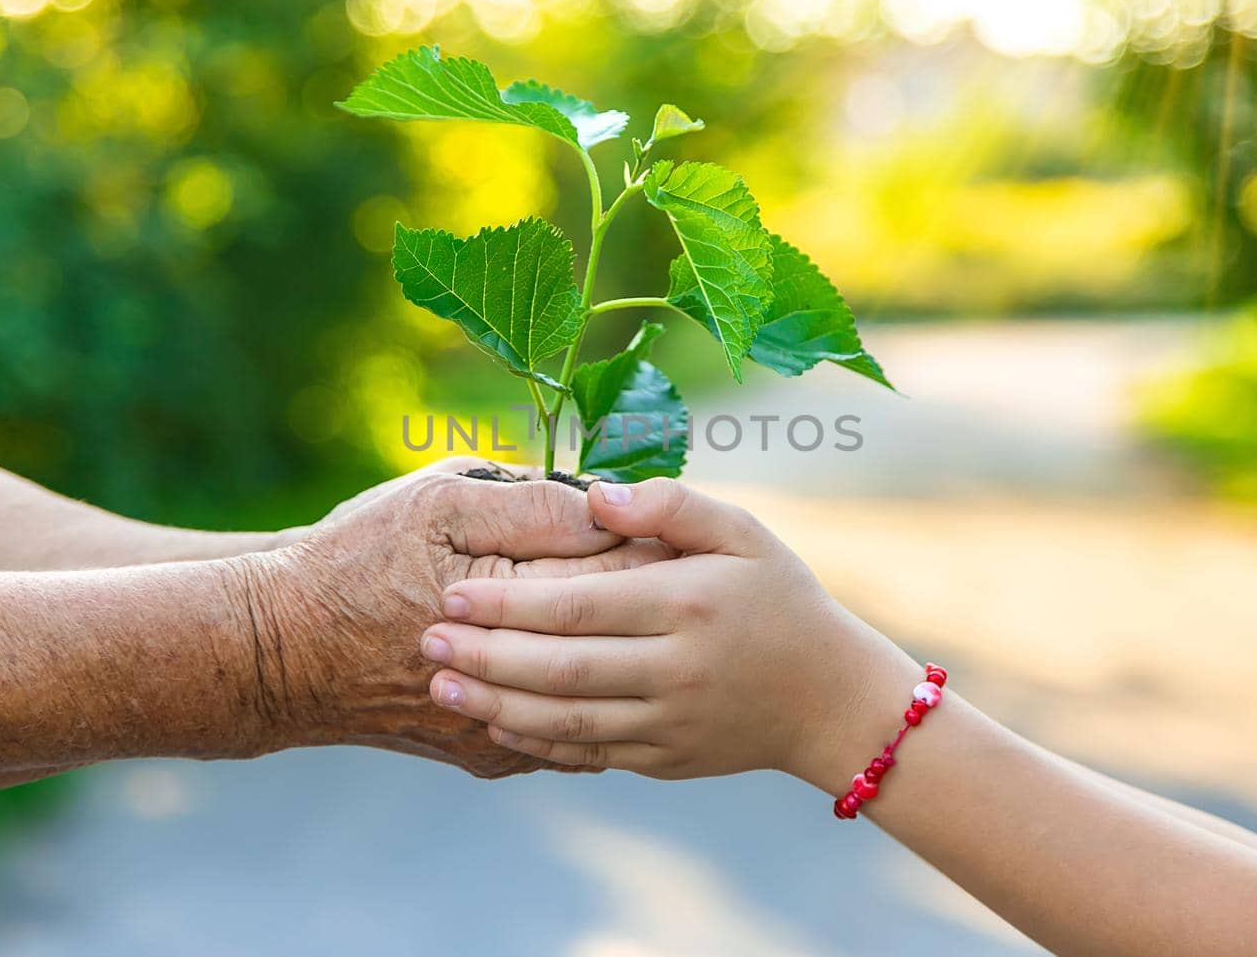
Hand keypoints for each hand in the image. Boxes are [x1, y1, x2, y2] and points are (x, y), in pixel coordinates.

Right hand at [233, 463, 676, 777]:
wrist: (281, 652)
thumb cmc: (356, 562)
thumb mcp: (435, 503)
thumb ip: (528, 504)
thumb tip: (606, 507)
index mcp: (514, 608)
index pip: (619, 576)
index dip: (655, 546)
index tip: (677, 526)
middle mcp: (517, 684)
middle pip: (621, 639)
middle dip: (655, 603)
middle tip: (681, 568)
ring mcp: (507, 731)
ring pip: (603, 694)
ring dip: (626, 654)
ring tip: (644, 617)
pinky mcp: (492, 755)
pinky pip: (569, 730)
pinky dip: (590, 695)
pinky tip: (602, 662)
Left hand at [415, 478, 902, 782]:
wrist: (832, 699)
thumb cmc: (782, 600)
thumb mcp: (744, 533)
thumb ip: (669, 504)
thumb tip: (593, 495)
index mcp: (686, 603)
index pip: (579, 604)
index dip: (511, 601)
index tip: (454, 590)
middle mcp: (675, 668)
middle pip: (561, 666)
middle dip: (485, 654)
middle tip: (424, 638)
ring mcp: (669, 722)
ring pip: (566, 717)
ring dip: (495, 703)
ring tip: (439, 685)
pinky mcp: (665, 760)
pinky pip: (588, 753)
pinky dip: (536, 742)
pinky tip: (493, 724)